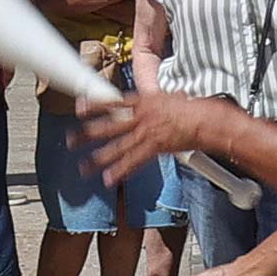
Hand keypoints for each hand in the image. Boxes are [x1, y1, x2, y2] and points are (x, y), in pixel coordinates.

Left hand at [78, 80, 223, 184]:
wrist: (206, 120)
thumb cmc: (192, 108)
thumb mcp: (170, 96)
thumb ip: (157, 101)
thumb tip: (157, 99)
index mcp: (143, 101)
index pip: (113, 102)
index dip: (95, 105)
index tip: (79, 108)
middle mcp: (140, 117)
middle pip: (108, 126)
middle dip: (87, 134)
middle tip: (71, 140)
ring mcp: (146, 132)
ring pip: (117, 146)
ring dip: (99, 158)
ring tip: (83, 166)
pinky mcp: (155, 147)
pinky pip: (134, 161)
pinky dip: (121, 171)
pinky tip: (108, 178)